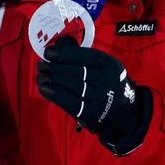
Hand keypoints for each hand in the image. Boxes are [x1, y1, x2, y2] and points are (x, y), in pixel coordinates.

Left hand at [36, 37, 151, 152]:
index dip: (64, 54)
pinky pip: (70, 103)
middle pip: (76, 72)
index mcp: (109, 65)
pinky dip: (54, 95)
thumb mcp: (102, 65)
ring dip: (51, 80)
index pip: (85, 56)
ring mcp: (100, 99)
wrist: (124, 111)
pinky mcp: (92, 114)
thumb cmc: (106, 82)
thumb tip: (54, 50)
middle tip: (41, 66)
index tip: (47, 53)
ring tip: (41, 76)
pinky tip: (44, 88)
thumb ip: (82, 57)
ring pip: (72, 87)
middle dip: (54, 68)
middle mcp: (107, 81)